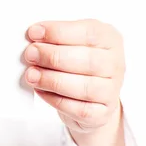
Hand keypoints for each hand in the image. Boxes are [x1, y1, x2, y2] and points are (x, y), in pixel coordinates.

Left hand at [23, 19, 125, 133]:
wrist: (90, 97)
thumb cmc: (76, 62)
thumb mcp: (70, 42)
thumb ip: (56, 38)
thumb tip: (33, 36)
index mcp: (109, 39)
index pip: (90, 33)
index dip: (59, 32)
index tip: (34, 32)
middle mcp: (115, 64)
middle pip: (88, 60)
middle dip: (53, 56)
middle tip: (30, 54)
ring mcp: (111, 90)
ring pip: (84, 87)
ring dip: (52, 80)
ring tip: (31, 75)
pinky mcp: (101, 113)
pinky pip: (78, 109)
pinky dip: (55, 100)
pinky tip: (40, 91)